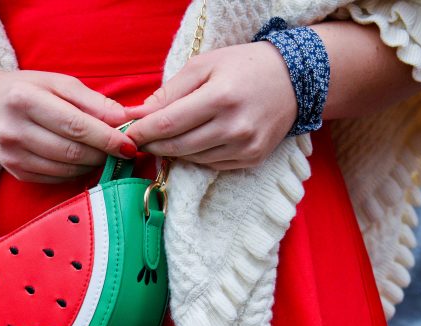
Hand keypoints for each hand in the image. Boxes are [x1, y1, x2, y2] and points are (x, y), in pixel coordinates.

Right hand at [0, 70, 136, 182]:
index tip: (130, 144)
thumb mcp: (59, 83)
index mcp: (24, 100)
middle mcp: (13, 130)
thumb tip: (124, 119)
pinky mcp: (16, 172)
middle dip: (103, 153)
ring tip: (102, 153)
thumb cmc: (29, 91)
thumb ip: (93, 101)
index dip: (106, 138)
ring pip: (66, 169)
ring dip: (92, 164)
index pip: (75, 125)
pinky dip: (76, 172)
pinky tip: (82, 160)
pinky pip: (57, 178)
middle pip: (72, 151)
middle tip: (121, 150)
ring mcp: (12, 155)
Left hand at [125, 42, 296, 170]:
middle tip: (139, 140)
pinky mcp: (252, 159)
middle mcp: (234, 127)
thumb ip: (170, 91)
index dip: (143, 132)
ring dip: (173, 152)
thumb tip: (137, 114)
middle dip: (153, 145)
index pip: (169, 124)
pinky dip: (196, 156)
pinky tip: (191, 143)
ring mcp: (245, 146)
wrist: (294, 79)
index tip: (127, 133)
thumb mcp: (204, 65)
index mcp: (220, 97)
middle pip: (177, 146)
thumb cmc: (243, 66)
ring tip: (163, 140)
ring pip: (193, 159)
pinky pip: (212, 165)